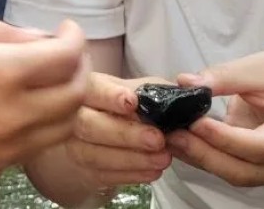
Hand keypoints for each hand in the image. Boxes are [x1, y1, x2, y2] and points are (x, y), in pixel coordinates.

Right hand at [0, 19, 87, 188]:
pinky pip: (34, 146)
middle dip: (78, 67)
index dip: (74, 37)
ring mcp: (4, 147)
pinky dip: (42, 124)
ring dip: (66, 100)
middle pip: (75, 94)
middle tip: (65, 53)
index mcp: (0, 72)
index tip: (67, 29)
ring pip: (62, 126)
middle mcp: (12, 114)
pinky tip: (21, 106)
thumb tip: (36, 38)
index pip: (66, 56)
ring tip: (48, 81)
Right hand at [63, 73, 172, 189]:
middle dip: (124, 133)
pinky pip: (104, 175)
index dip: (109, 96)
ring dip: (132, 158)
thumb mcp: (142, 90)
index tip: (131, 102)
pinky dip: (131, 174)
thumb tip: (188, 90)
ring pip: (94, 154)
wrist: (106, 134)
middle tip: (157, 139)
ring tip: (163, 158)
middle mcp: (74, 115)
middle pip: (88, 125)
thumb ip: (159, 91)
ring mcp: (76, 145)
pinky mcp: (86, 170)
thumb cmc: (127, 107)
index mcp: (89, 88)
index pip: (91, 88)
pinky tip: (153, 171)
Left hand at [167, 52, 263, 186]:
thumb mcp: (259, 67)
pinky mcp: (257, 166)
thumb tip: (185, 82)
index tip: (194, 121)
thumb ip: (225, 76)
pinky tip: (180, 141)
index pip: (260, 147)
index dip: (224, 138)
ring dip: (200, 159)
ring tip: (170, 137)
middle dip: (206, 154)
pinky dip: (204, 157)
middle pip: (245, 171)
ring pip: (235, 175)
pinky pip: (229, 167)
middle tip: (172, 134)